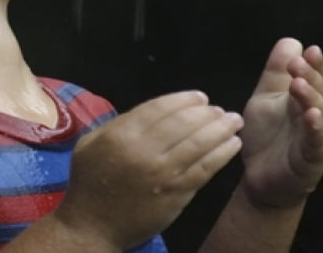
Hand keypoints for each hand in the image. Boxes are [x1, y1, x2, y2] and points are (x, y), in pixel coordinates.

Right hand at [54, 91, 243, 250]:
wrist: (92, 225)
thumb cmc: (89, 182)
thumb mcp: (91, 143)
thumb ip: (119, 124)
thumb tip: (154, 112)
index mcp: (121, 135)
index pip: (159, 108)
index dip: (183, 99)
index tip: (200, 97)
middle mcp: (144, 151)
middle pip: (184, 123)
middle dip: (207, 112)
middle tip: (220, 109)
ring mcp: (163, 174)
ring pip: (199, 144)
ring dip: (221, 129)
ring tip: (233, 122)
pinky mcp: (176, 194)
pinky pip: (205, 169)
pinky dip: (222, 154)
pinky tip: (232, 145)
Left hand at [238, 37, 322, 208]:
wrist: (260, 180)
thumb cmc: (267, 138)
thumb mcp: (266, 99)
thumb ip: (276, 73)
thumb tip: (292, 41)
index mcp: (307, 100)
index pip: (316, 78)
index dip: (315, 65)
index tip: (310, 50)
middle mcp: (318, 117)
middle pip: (321, 93)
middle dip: (311, 77)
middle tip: (297, 64)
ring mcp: (317, 138)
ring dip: (313, 99)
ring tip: (300, 84)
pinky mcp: (312, 159)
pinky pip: (317, 143)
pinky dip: (316, 129)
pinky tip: (311, 115)